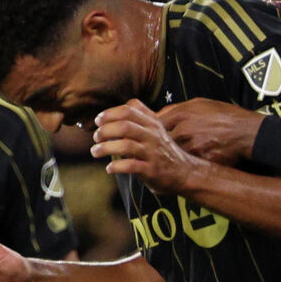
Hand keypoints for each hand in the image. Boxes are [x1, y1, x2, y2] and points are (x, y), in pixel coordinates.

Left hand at [92, 101, 207, 195]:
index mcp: (152, 122)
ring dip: (106, 148)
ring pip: (126, 145)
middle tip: (96, 137)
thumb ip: (138, 119)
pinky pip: (131, 166)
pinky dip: (116, 166)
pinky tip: (109, 168)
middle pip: (125, 126)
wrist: (185, 171)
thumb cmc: (164, 150)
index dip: (110, 113)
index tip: (98, 120)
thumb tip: (109, 115)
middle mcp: (152, 135)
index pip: (129, 109)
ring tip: (95, 152)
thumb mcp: (155, 129)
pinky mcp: (152, 169)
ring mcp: (152, 152)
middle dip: (105, 130)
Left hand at [156, 98, 262, 166]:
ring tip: (165, 161)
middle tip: (151, 151)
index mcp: (181, 115)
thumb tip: (159, 114)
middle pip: (158, 142)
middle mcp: (183, 131)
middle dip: (154, 147)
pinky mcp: (200, 162)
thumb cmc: (225, 115)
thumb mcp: (200, 104)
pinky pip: (186, 167)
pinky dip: (182, 168)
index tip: (146, 135)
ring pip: (170, 156)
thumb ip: (177, 109)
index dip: (148, 131)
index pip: (154, 124)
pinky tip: (181, 169)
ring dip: (167, 159)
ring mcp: (191, 148)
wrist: (246, 132)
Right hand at [267, 0, 280, 66]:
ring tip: (277, 47)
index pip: (268, 3)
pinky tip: (276, 52)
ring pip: (268, 30)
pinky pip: (274, 41)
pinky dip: (274, 45)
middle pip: (264, 17)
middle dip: (265, 28)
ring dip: (270, 38)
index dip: (264, 15)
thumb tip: (271, 5)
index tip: (270, 27)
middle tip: (271, 40)